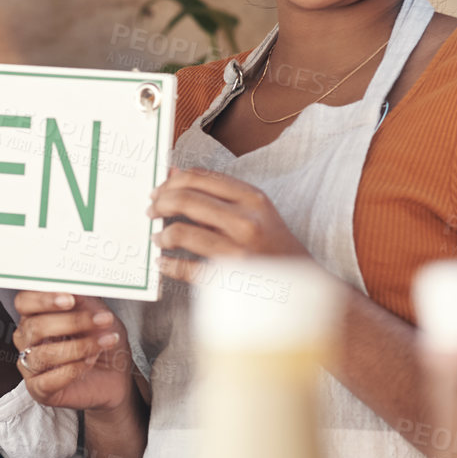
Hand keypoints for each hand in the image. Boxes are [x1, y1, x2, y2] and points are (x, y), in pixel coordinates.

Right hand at [11, 292, 136, 411]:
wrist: (116, 376)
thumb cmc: (101, 342)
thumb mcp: (97, 314)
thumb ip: (83, 299)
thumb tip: (74, 285)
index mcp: (36, 315)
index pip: (24, 302)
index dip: (43, 299)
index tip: (70, 299)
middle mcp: (28, 340)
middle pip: (35, 327)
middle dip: (72, 322)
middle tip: (100, 320)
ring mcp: (31, 365)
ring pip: (43, 354)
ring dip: (79, 347)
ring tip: (102, 343)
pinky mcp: (38, 389)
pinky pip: (48, 380)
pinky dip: (73, 370)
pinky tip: (89, 362)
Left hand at [148, 165, 310, 280]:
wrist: (305, 286)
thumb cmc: (275, 245)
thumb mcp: (255, 210)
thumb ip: (216, 191)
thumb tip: (174, 171)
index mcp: (252, 198)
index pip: (199, 178)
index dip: (171, 182)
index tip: (159, 190)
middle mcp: (246, 221)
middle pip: (186, 200)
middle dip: (160, 203)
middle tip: (151, 210)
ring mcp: (238, 251)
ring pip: (182, 233)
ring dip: (162, 235)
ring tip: (158, 238)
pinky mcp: (229, 279)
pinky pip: (187, 269)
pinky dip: (169, 265)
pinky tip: (164, 263)